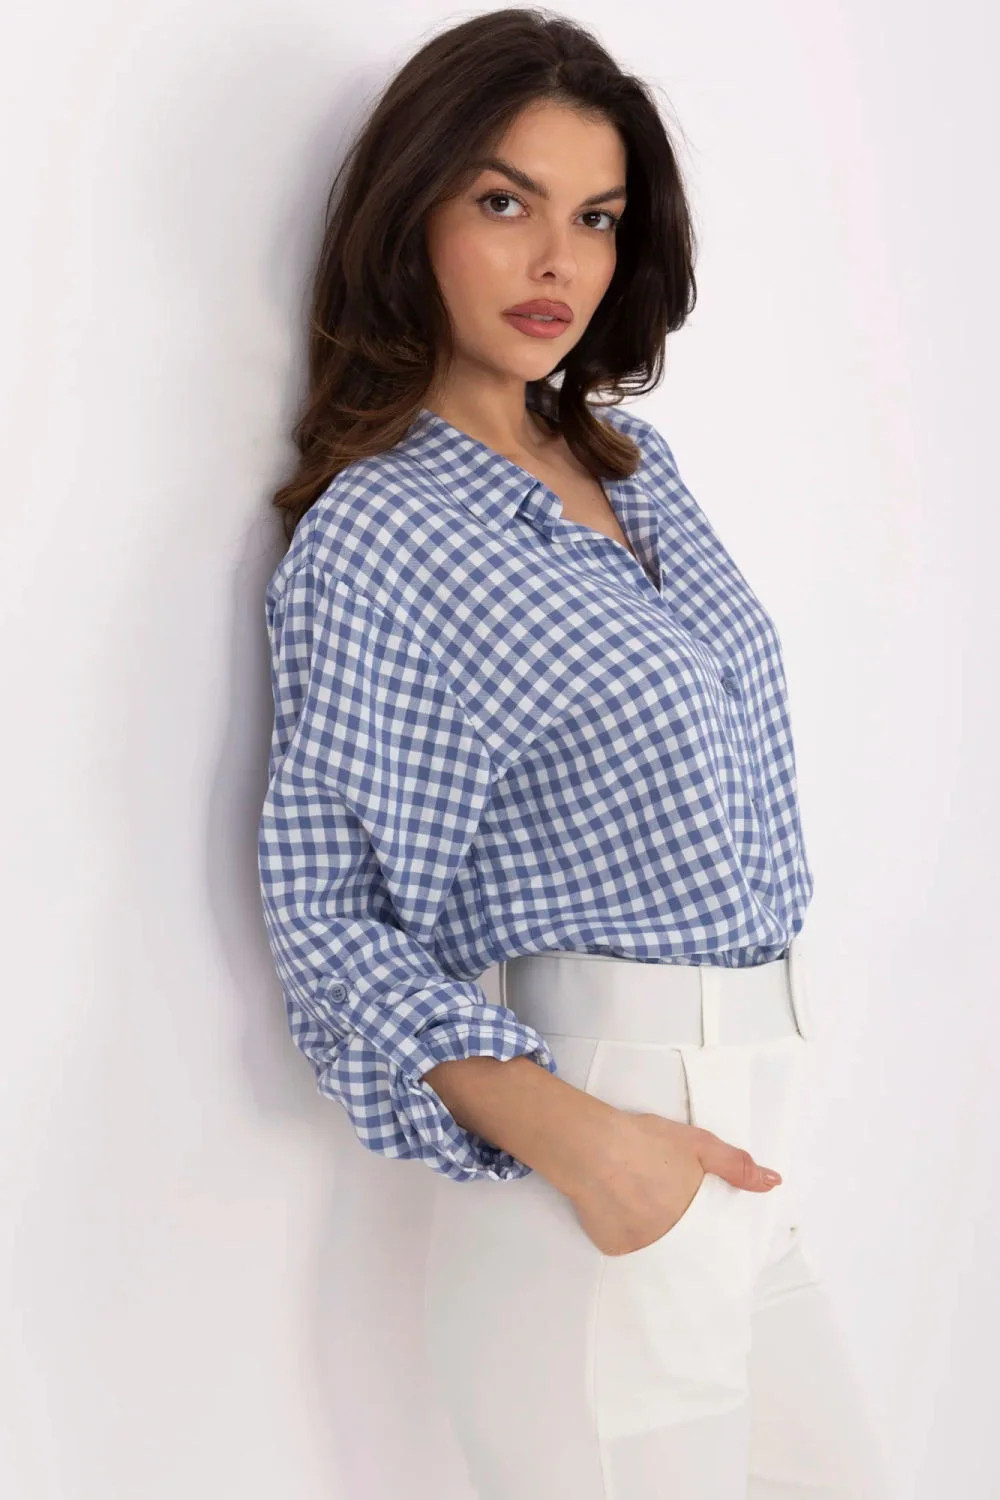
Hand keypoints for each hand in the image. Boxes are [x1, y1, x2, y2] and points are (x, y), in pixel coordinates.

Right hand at [568, 1109, 781, 1256]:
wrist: (592, 1147)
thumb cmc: (647, 1141)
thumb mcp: (699, 1145)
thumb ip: (736, 1166)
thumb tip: (774, 1183)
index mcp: (697, 1217)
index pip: (715, 1239)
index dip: (712, 1232)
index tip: (711, 1230)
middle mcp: (674, 1242)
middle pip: (687, 1246)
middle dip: (683, 1234)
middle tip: (666, 1207)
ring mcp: (644, 1250)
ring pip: (659, 1250)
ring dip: (657, 1237)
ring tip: (643, 1208)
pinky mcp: (615, 1251)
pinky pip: (630, 1248)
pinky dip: (629, 1236)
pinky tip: (621, 1213)